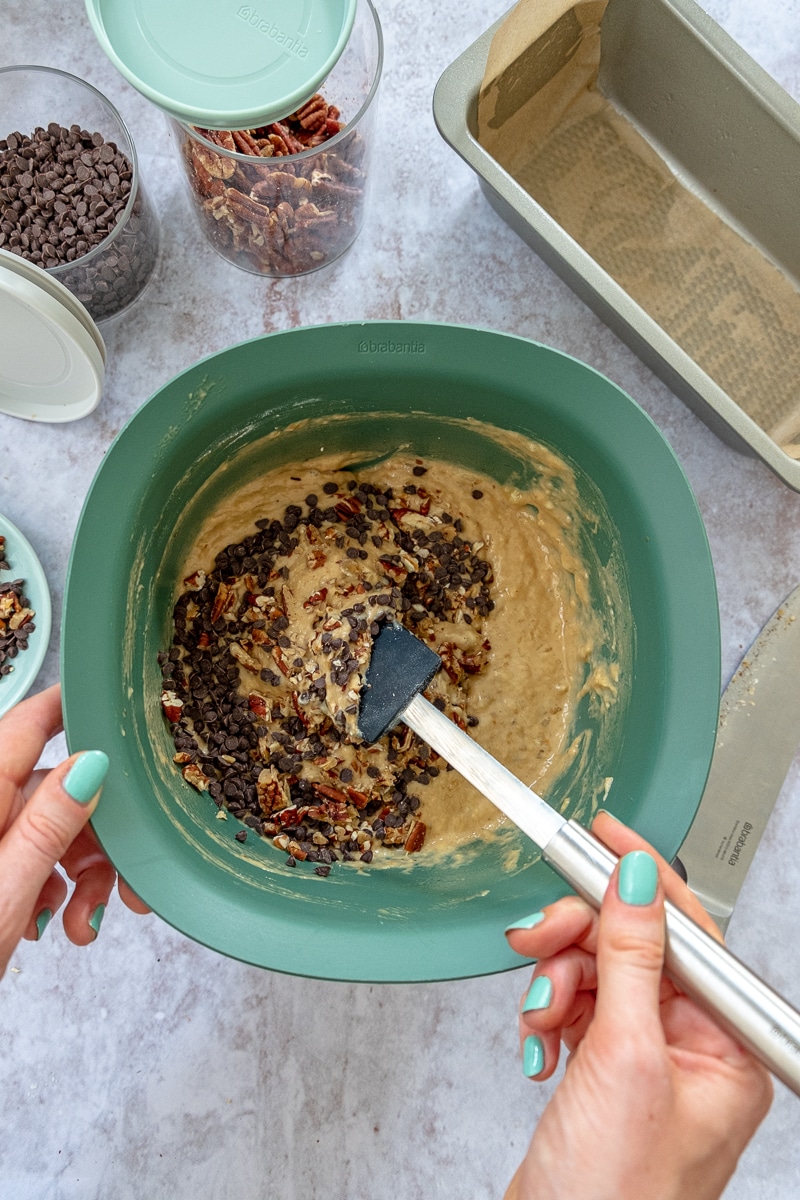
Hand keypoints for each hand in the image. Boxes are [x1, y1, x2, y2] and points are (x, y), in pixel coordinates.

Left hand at [0, 683, 148, 976]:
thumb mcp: (8, 888)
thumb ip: (50, 824)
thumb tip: (91, 766)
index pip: (32, 724)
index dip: (74, 707)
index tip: (118, 708)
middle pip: (58, 789)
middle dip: (100, 832)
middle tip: (129, 876)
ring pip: (55, 830)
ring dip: (84, 873)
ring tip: (83, 923)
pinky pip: (36, 859)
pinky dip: (57, 889)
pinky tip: (58, 924)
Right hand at [503, 812, 772, 1199]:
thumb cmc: (613, 1195)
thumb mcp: (625, 1058)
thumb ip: (631, 956)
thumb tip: (636, 878)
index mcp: (726, 1048)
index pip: (689, 933)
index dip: (642, 877)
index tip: (603, 833)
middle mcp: (693, 1050)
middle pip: (634, 946)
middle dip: (580, 940)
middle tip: (539, 937)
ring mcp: (647, 1062)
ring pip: (598, 972)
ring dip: (557, 982)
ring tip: (540, 1014)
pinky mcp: (605, 1073)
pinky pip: (577, 1008)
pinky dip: (550, 1014)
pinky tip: (540, 1044)